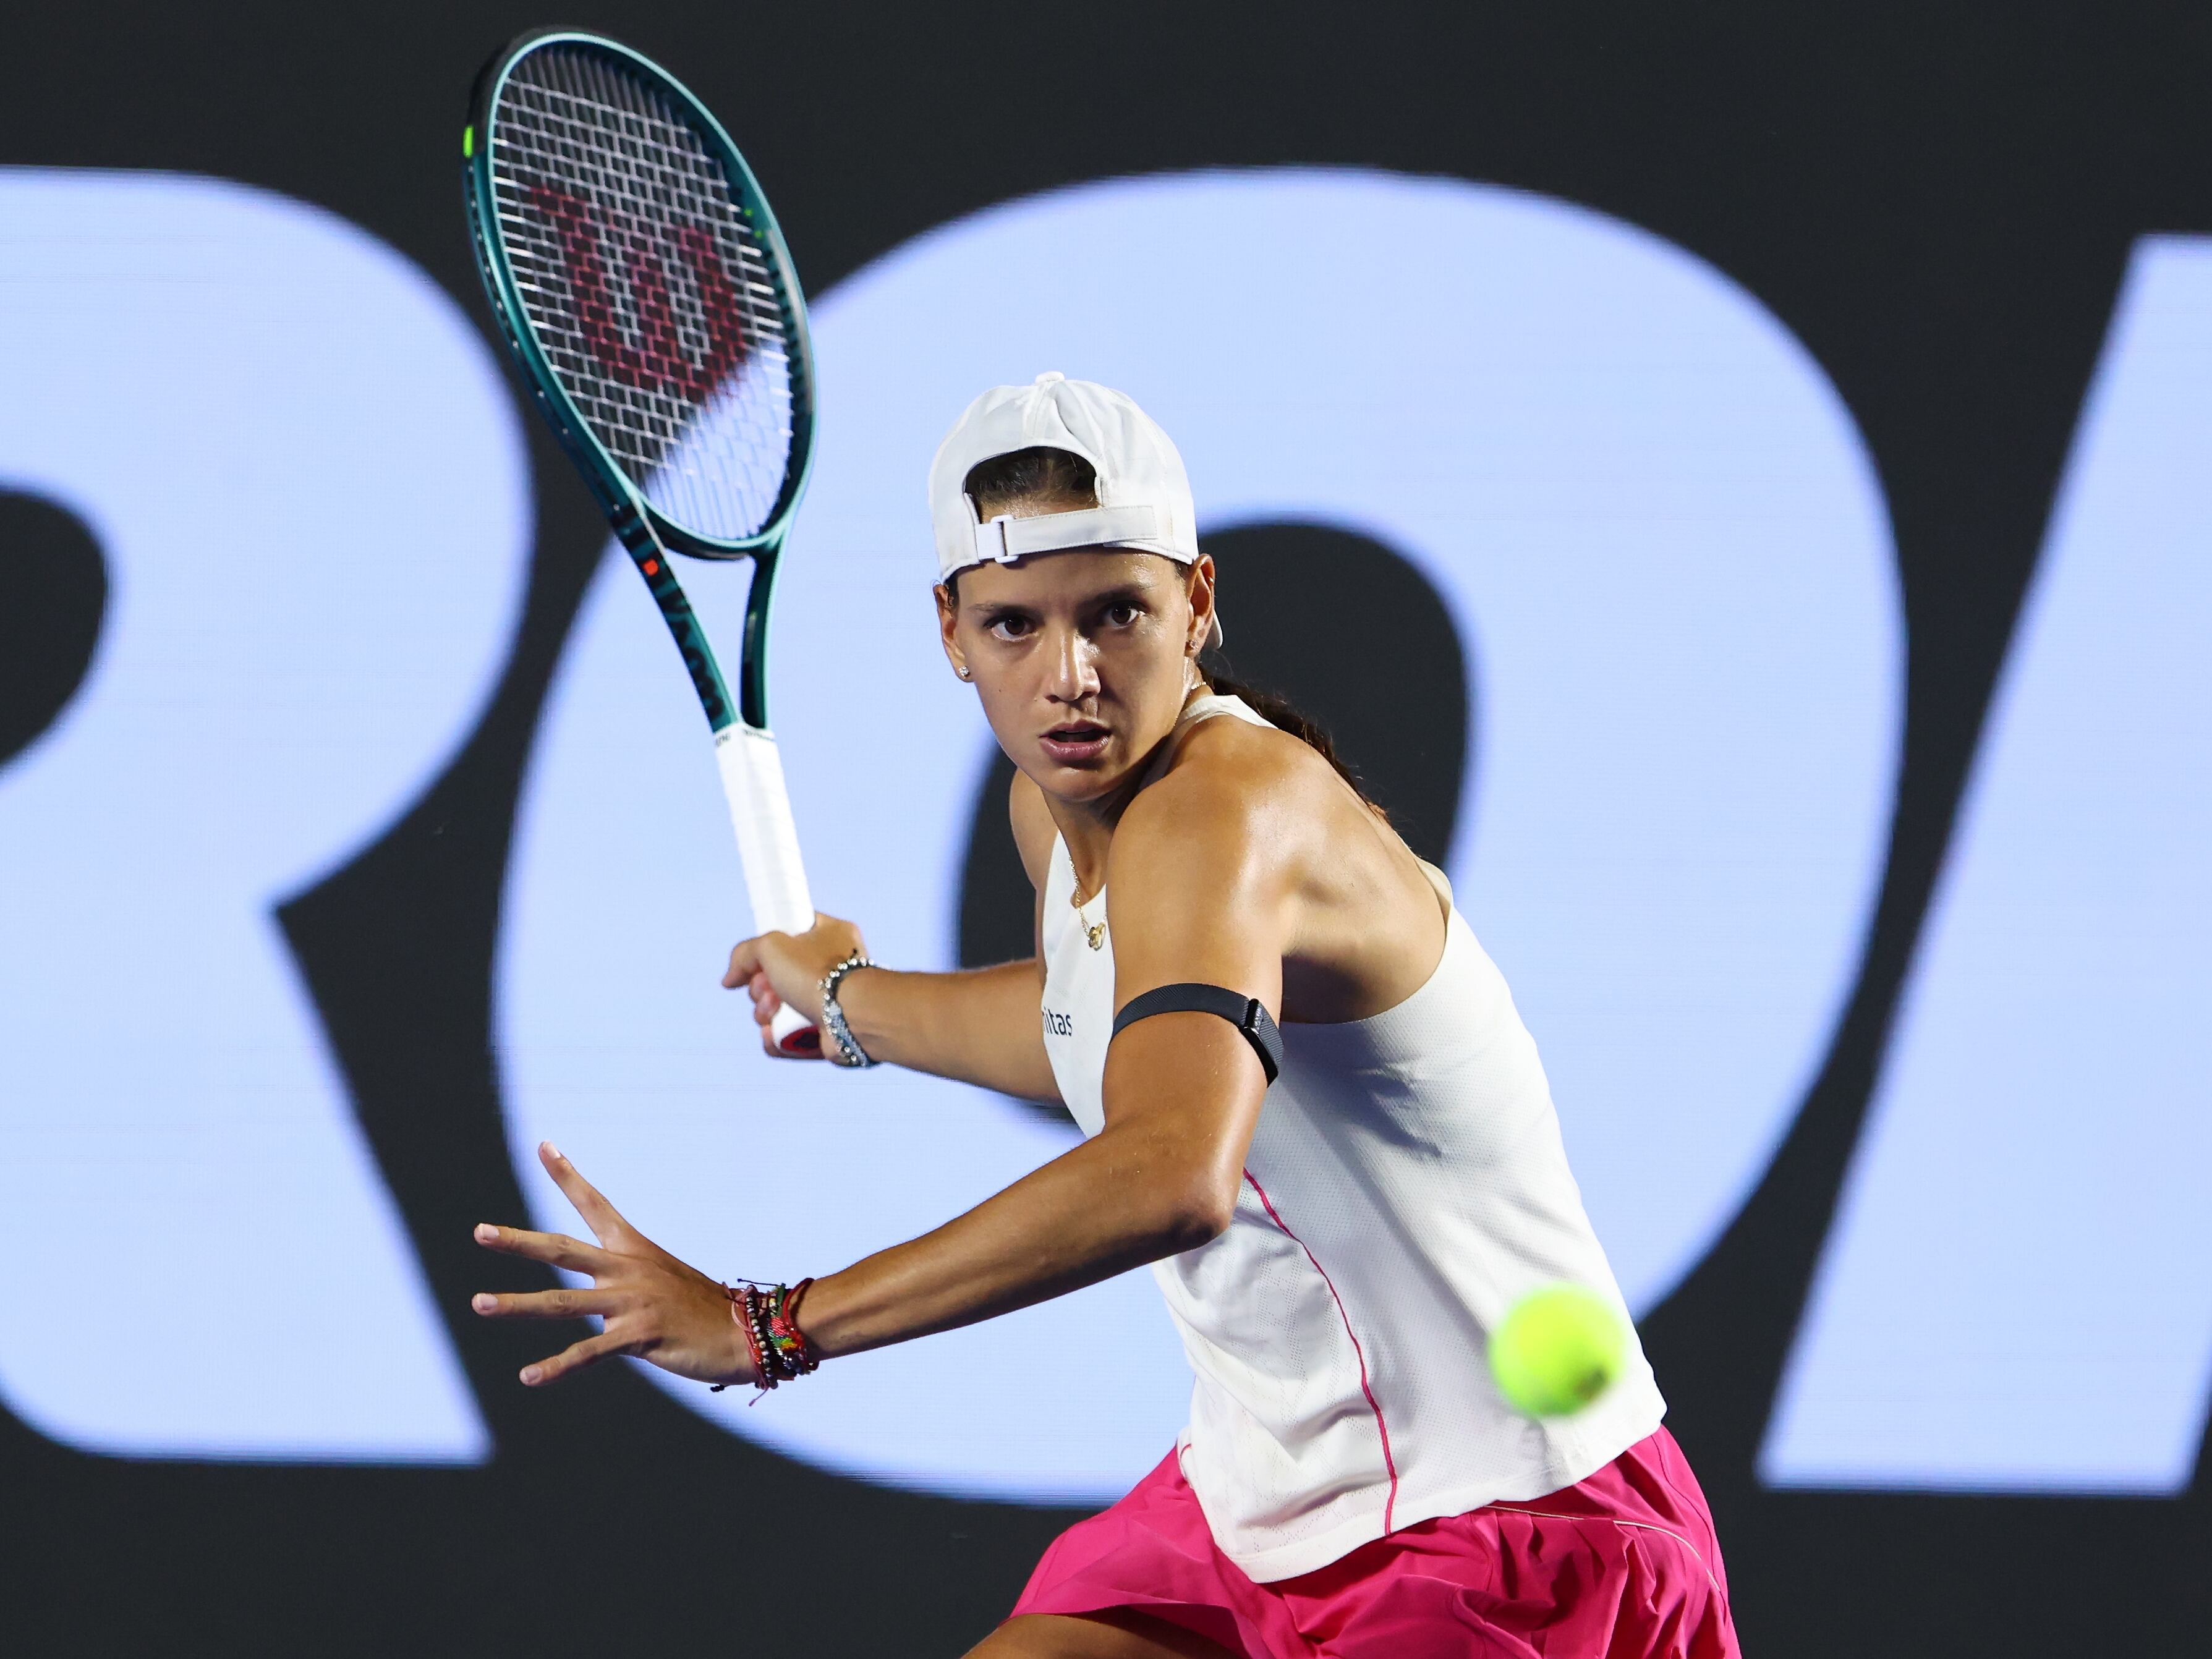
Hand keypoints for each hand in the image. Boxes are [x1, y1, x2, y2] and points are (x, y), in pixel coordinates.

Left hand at [471, 1142, 750, 1388]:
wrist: (745, 1332)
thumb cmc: (704, 1309)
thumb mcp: (664, 1283)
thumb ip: (626, 1289)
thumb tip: (599, 1310)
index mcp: (634, 1250)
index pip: (596, 1203)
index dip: (567, 1175)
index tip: (543, 1146)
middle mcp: (628, 1269)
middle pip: (562, 1249)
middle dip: (518, 1241)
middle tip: (480, 1232)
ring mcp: (632, 1301)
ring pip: (561, 1302)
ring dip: (516, 1305)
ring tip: (479, 1303)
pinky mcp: (639, 1335)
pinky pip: (588, 1351)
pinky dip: (556, 1366)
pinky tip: (529, 1377)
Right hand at [721, 912, 868, 1058]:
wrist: (852, 1016)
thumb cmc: (819, 973)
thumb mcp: (771, 946)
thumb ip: (744, 954)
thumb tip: (730, 979)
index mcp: (829, 935)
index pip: (790, 934)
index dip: (766, 950)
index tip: (756, 963)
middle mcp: (833, 967)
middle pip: (778, 977)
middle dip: (761, 988)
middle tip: (766, 990)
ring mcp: (832, 1001)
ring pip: (781, 1009)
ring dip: (765, 1014)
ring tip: (772, 1014)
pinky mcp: (828, 1033)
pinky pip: (791, 1036)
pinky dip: (776, 1039)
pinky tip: (771, 1035)